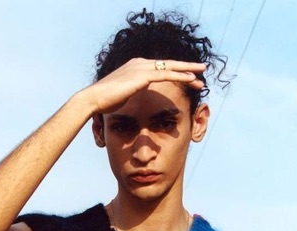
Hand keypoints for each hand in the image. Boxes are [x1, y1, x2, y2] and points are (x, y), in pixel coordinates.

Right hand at [86, 57, 205, 115]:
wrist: (94, 98)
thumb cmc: (104, 101)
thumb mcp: (121, 94)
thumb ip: (130, 92)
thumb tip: (131, 99)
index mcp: (136, 66)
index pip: (160, 67)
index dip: (175, 71)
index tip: (186, 76)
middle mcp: (140, 63)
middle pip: (169, 64)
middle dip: (186, 67)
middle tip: (201, 69)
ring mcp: (142, 67)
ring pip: (171, 67)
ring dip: (188, 70)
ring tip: (202, 73)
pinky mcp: (143, 75)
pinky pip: (166, 74)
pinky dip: (180, 76)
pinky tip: (191, 78)